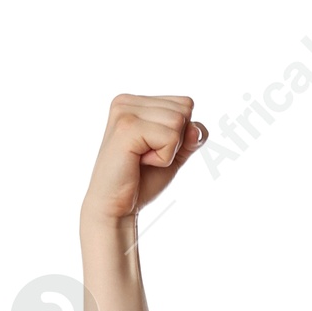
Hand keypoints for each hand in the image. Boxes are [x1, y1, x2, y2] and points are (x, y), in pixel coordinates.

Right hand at [83, 93, 207, 223]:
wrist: (116, 208)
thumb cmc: (141, 182)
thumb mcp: (174, 155)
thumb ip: (190, 137)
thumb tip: (195, 127)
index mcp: (136, 102)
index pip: (185, 104)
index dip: (180, 134)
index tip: (152, 150)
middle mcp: (127, 101)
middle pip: (184, 109)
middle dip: (175, 141)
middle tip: (146, 157)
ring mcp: (125, 112)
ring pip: (178, 122)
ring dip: (168, 151)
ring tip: (142, 160)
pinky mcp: (127, 127)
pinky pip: (170, 138)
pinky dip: (163, 158)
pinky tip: (140, 162)